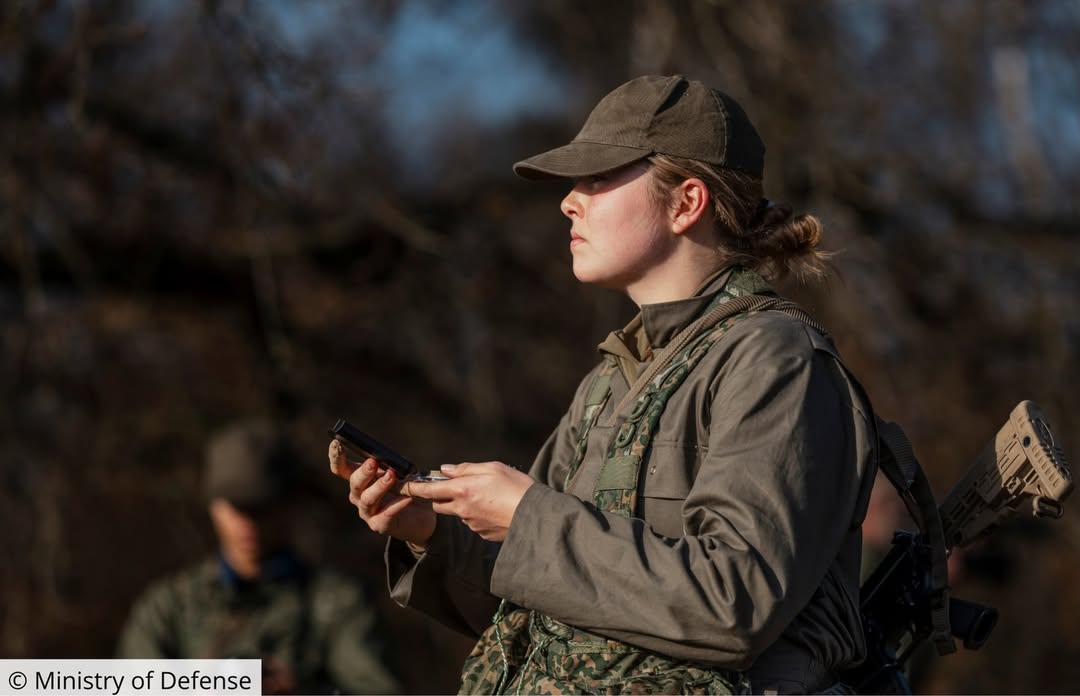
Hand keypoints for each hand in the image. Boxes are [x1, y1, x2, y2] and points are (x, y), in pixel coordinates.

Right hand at [328, 441, 435, 546]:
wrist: (423, 516)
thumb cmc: (407, 489)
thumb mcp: (400, 472)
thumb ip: (393, 464)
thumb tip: (391, 458)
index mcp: (360, 479)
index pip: (341, 468)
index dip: (336, 457)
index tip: (337, 443)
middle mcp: (359, 495)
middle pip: (355, 483)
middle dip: (363, 472)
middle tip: (373, 462)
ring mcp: (367, 512)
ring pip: (368, 499)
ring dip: (379, 486)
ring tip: (392, 476)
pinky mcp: (380, 525)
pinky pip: (385, 515)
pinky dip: (396, 505)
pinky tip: (407, 498)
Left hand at [404, 461, 534, 541]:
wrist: (536, 516)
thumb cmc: (517, 487)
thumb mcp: (493, 468)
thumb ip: (467, 468)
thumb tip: (446, 470)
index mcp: (462, 490)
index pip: (428, 490)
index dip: (414, 487)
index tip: (405, 485)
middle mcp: (462, 509)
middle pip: (438, 504)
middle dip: (440, 496)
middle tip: (456, 486)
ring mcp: (471, 524)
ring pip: (457, 513)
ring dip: (462, 505)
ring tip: (487, 496)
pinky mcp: (481, 533)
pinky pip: (472, 522)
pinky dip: (477, 515)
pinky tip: (494, 509)